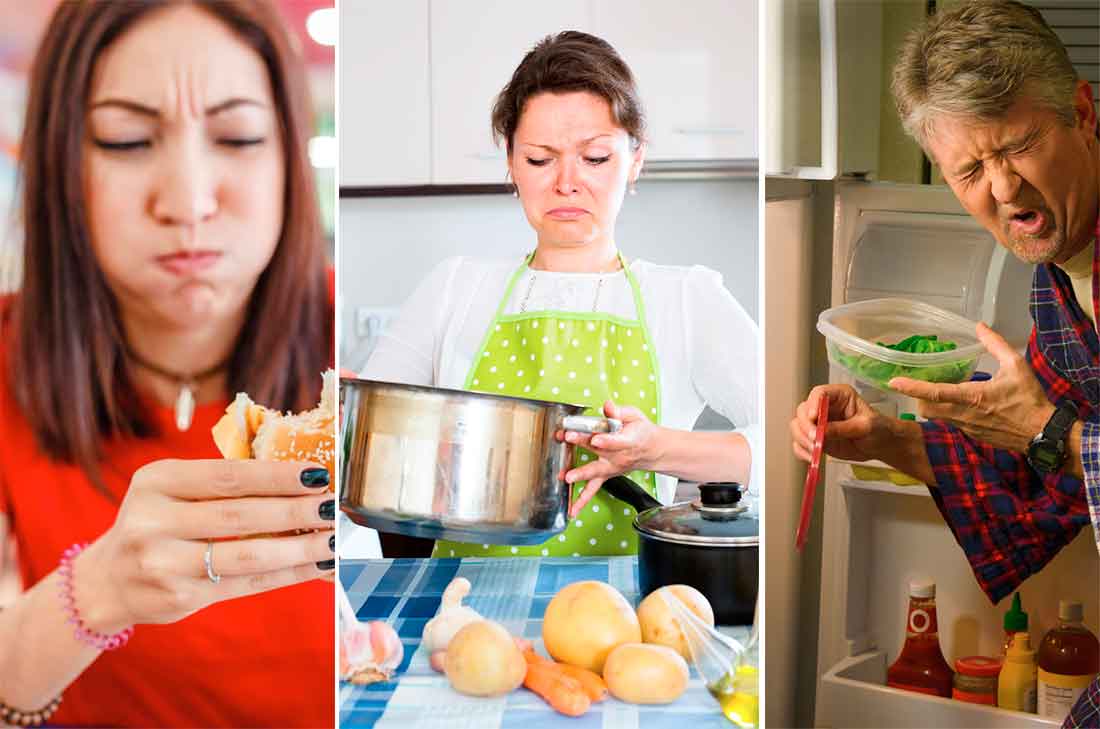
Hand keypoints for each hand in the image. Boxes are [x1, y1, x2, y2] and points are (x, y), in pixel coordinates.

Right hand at [75, 459, 334, 634]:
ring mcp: (163, 565)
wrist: (108, 580)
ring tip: (332, 539)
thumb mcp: (172, 489)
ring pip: (247, 556)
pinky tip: (315, 565)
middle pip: (240, 516)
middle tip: (333, 506)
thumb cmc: (157, 522)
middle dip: (295, 512)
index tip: (318, 474)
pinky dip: (287, 574)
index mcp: (156, 482)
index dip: (277, 476)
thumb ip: (224, 483)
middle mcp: (153, 523)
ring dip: (299, 548)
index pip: (228, 476)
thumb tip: (302, 479)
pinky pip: (246, 584)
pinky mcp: (180, 599)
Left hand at [557, 400, 660, 516]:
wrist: (652, 451)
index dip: (605, 439)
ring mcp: (611, 468)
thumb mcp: (634, 416)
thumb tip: (608, 406)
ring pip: (594, 473)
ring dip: (580, 474)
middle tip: (569, 439)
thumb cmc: (642, 432)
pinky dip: (581, 500)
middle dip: (583, 444)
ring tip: (566, 477)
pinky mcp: (605, 475)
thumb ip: (619, 411)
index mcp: (627, 441)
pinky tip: (572, 510)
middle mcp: (618, 457)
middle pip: (600, 452)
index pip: (615, 440)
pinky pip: (592, 489)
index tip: (595, 438)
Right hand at [790, 384, 893, 462]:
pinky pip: (800, 443)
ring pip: (798, 427)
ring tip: (815, 450)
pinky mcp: (816, 438)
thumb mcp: (866, 426)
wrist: (881, 446)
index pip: (819, 393)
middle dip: (806, 426)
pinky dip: (802, 451)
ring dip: (802, 439)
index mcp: (839, 396)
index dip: (812, 404)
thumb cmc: (879, 429)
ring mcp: (818, 423)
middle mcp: (825, 407)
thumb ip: (843, 428)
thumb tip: (822, 431)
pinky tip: (812, 457)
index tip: (814, 417)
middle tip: (815, 438)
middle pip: (803, 410)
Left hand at [889, 322, 1053, 452]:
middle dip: (918, 397)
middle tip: (919, 383)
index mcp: (972, 397)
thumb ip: (995, 344)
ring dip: (931, 404)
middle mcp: (963, 414)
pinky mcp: (971, 435)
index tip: (894, 382)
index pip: (934, 393)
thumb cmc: (1030, 399)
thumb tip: (979, 326)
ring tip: (937, 389)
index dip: (912, 387)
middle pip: (926, 408)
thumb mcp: (1016, 366)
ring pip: (936, 417)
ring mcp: (966, 427)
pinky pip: (950, 423)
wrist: (1043, 433)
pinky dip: (947, 412)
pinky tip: (958, 403)